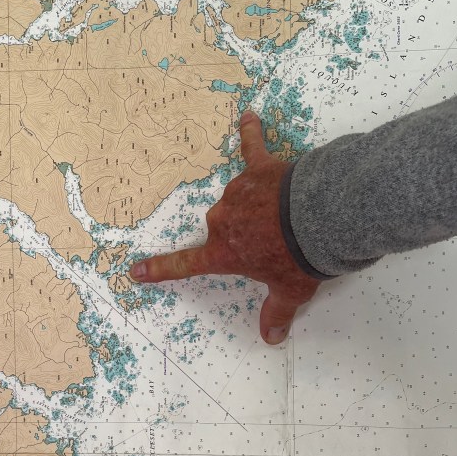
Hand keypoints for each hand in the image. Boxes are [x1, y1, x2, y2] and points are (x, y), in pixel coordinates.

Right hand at [129, 110, 319, 343]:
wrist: (320, 219)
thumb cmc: (299, 259)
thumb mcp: (289, 292)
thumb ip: (276, 314)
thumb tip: (271, 339)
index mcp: (223, 252)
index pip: (184, 265)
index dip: (159, 269)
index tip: (136, 271)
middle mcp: (222, 220)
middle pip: (222, 228)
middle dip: (243, 233)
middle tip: (275, 244)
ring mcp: (238, 191)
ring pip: (241, 198)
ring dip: (258, 205)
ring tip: (290, 216)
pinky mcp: (260, 168)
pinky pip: (252, 149)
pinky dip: (251, 133)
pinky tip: (250, 116)